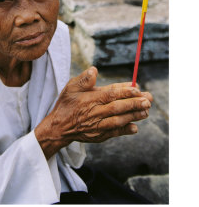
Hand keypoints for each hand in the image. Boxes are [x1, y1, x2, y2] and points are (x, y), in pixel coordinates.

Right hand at [35, 66, 152, 158]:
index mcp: (89, 99)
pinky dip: (125, 131)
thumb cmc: (66, 104)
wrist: (58, 127)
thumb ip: (84, 79)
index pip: (110, 94)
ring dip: (133, 116)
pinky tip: (135, 127)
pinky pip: (114, 133)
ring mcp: (97, 126)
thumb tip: (94, 70)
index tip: (137, 88)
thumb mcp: (71, 87)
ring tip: (146, 111)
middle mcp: (95, 113)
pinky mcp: (99, 135)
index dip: (124, 91)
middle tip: (148, 99)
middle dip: (134, 103)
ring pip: (118, 120)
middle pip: (118, 107)